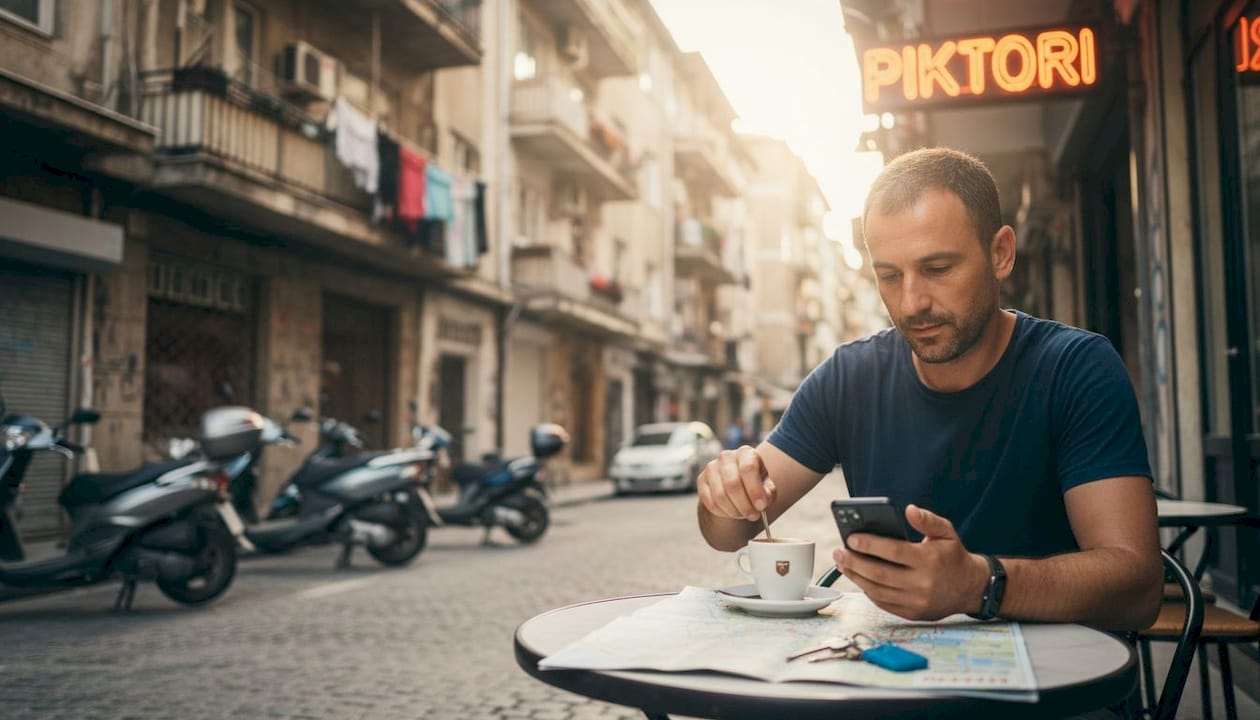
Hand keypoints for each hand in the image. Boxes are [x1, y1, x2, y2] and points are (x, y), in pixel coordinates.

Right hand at [697, 446, 776, 522]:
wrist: (736, 484)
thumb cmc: (755, 484)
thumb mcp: (767, 487)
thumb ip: (768, 494)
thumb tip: (761, 503)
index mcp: (746, 453)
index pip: (748, 469)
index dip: (755, 490)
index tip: (761, 507)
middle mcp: (726, 457)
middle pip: (732, 484)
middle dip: (744, 505)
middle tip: (753, 516)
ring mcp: (711, 467)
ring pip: (720, 496)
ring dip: (734, 511)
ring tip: (743, 514)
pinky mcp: (701, 480)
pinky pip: (710, 502)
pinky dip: (722, 512)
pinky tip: (731, 512)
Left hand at [832, 504, 988, 620]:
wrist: (971, 588)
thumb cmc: (953, 556)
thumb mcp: (946, 532)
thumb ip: (928, 520)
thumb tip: (909, 510)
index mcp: (929, 560)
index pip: (893, 551)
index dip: (869, 544)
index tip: (851, 538)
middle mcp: (922, 583)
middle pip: (880, 573)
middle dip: (854, 562)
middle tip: (838, 552)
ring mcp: (917, 602)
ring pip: (877, 590)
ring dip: (856, 577)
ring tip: (842, 564)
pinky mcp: (912, 614)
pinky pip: (883, 603)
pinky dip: (867, 590)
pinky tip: (858, 577)